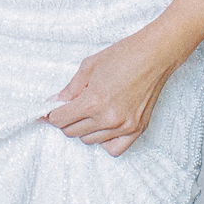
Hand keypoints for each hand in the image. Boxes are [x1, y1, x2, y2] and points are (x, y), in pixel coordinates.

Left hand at [43, 29, 181, 156]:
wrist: (155, 54)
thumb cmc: (124, 55)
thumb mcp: (89, 66)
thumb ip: (70, 88)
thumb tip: (55, 102)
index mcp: (93, 101)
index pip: (60, 119)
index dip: (51, 115)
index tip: (48, 112)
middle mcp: (108, 118)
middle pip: (72, 132)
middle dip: (66, 121)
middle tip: (69, 108)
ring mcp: (124, 126)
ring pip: (90, 141)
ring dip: (84, 129)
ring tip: (90, 112)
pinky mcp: (137, 129)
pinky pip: (113, 149)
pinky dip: (104, 141)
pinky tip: (103, 127)